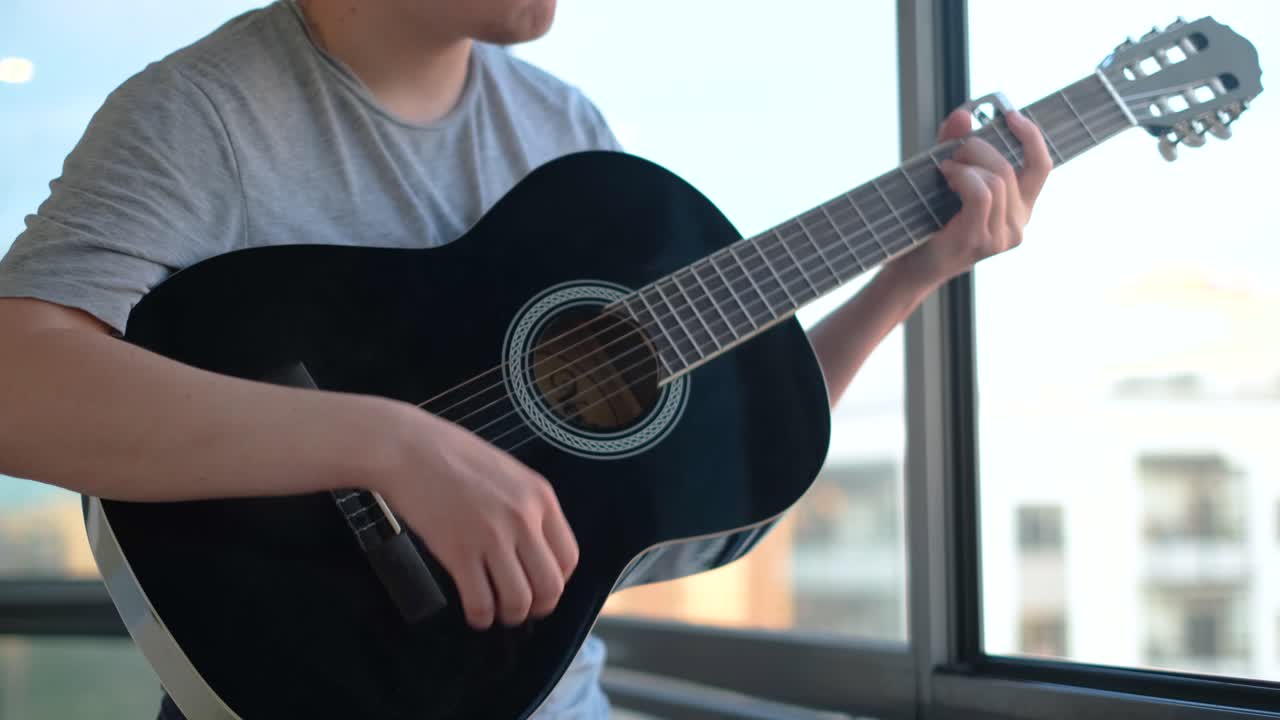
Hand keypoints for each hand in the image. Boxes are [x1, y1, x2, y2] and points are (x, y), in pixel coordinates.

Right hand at [372, 405, 578, 629]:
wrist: (408, 448)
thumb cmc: (454, 455)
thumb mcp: (508, 473)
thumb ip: (526, 507)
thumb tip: (533, 548)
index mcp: (541, 497)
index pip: (569, 557)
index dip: (556, 581)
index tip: (540, 586)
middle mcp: (524, 519)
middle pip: (550, 585)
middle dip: (539, 607)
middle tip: (522, 609)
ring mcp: (492, 537)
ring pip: (518, 600)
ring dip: (510, 615)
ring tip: (497, 613)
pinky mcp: (458, 552)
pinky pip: (480, 601)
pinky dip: (480, 617)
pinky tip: (475, 614)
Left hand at [888, 106, 1051, 288]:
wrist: (910, 266)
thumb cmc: (929, 223)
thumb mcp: (946, 177)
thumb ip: (955, 145)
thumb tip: (963, 114)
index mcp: (1019, 209)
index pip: (1042, 167)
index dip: (1030, 136)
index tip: (1010, 115)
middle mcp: (1017, 225)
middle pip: (1011, 167)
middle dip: (979, 148)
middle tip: (954, 151)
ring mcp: (1001, 237)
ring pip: (997, 179)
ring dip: (966, 164)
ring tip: (945, 170)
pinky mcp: (981, 240)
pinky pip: (982, 194)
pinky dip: (963, 177)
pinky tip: (947, 179)